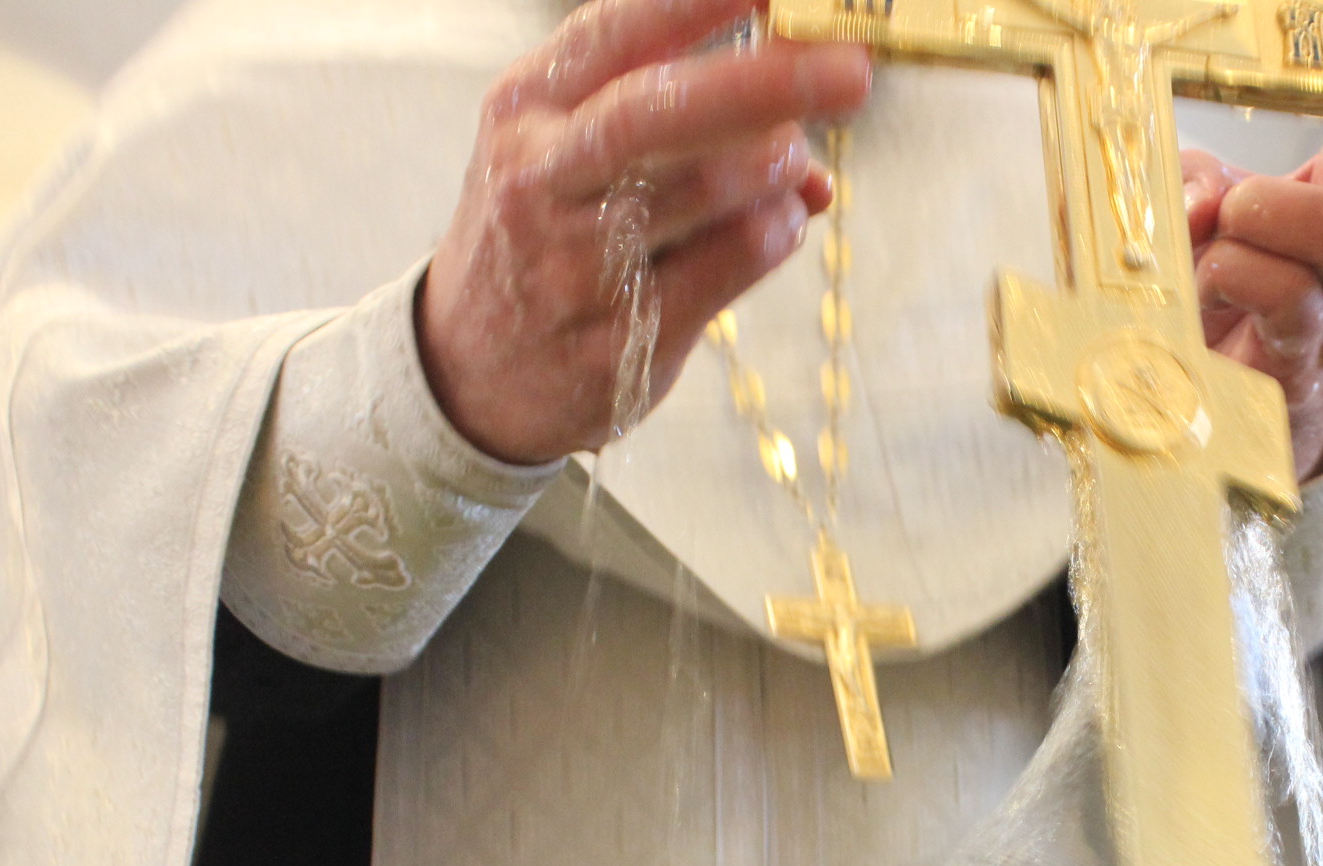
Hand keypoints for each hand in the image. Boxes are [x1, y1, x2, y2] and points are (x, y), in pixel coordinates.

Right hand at [420, 0, 873, 464]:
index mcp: (526, 108)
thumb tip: (801, 123)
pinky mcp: (621, 338)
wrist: (469, 372)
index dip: (697, 4)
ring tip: (791, 166)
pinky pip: (732, 263)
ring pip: (713, 191)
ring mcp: (577, 266)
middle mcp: (541, 180)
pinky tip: (778, 224)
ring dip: (780, 170)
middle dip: (767, 83)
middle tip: (853, 72)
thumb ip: (673, 112)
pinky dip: (777, 232)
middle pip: (660, 112)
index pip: (614, 33)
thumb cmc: (545, 233)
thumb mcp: (566, 148)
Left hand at [1183, 26, 1322, 480]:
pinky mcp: (1310, 365)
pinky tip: (1213, 276)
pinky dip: (1237, 271)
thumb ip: (1210, 177)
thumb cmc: (1229, 284)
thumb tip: (1207, 192)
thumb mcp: (1218, 207)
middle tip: (1248, 194)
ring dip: (1270, 219)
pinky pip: (1290, 301)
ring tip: (1224, 228)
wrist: (1212, 393)